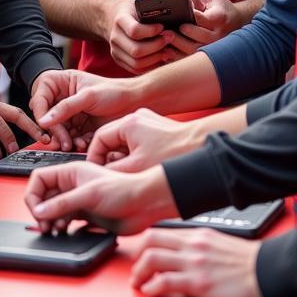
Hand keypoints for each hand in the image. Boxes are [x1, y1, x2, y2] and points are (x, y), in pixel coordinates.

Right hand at [24, 160, 176, 235]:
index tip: (36, 210)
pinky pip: (64, 219)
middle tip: (44, 224)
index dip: (33, 194)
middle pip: (44, 195)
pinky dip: (60, 225)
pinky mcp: (85, 214)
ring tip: (54, 229)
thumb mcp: (88, 195)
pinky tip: (64, 230)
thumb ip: (62, 204)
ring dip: (49, 220)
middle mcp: (72, 184)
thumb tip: (40, 210)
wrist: (144, 205)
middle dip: (40, 210)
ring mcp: (78, 199)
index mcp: (71, 171)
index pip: (40, 178)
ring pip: (53, 209)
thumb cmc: (123, 190)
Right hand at [30, 69, 139, 150]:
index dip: (40, 114)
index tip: (44, 127)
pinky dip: (74, 143)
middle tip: (61, 142)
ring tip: (75, 144)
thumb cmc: (114, 91)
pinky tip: (83, 144)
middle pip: (46, 117)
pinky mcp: (78, 127)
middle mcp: (62, 98)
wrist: (134, 103)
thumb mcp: (87, 97)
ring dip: (64, 139)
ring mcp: (70, 113)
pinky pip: (69, 137)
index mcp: (60, 82)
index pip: (40, 99)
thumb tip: (43, 121)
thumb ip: (65, 108)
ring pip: (57, 130)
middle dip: (54, 131)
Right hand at [87, 108, 204, 171]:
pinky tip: (141, 169)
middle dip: (110, 160)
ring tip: (129, 175)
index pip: (99, 138)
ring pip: (125, 143)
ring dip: (123, 159)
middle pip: (112, 140)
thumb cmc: (173, 155)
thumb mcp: (136, 169)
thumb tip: (99, 177)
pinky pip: (137, 143)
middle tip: (112, 176)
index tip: (95, 172)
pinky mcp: (157, 130)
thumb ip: (112, 172)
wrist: (201, 149)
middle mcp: (136, 118)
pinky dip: (135, 156)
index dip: (94, 158)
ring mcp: (148, 123)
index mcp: (128, 123)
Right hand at [107, 0, 174, 74]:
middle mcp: (115, 37)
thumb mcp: (138, 5)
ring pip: (136, 63)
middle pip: (136, 51)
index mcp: (119, 20)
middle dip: (157, 47)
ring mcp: (115, 50)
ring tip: (168, 51)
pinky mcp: (119, 59)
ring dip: (155, 59)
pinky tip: (160, 58)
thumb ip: (151, 12)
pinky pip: (136, 69)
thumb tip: (173, 20)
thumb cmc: (131, 10)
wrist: (110, 17)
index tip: (162, 27)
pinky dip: (150, 66)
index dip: (151, 31)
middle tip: (169, 39)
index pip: (134, 31)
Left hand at [131, 228, 265, 296]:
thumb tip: (183, 253)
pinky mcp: (199, 283)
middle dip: (137, 256)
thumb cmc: (248, 261)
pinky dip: (152, 287)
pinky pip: (165, 282)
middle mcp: (192, 245)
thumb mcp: (218, 243)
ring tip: (138, 283)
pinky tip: (151, 292)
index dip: (145, 244)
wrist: (266, 270)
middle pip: (151, 241)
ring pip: (152, 259)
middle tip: (136, 270)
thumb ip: (199, 245)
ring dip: (139, 272)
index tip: (141, 254)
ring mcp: (194, 263)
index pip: (161, 232)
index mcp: (197, 235)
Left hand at [167, 0, 242, 54]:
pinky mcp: (209, 54)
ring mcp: (215, 47)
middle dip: (183, 36)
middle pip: (200, 38)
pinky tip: (166, 52)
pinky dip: (179, 57)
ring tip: (165, 40)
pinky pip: (193, 59)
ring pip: (196, 51)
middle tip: (166, 31)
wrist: (236, 22)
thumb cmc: (218, 7)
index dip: (192, 17)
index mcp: (219, 17)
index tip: (179, 15)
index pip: (204, 18)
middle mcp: (219, 34)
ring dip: (179, 48)